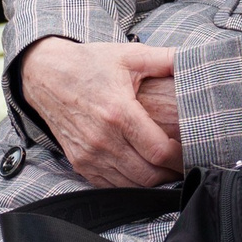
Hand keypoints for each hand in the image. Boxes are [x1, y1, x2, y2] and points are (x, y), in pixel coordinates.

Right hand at [20, 37, 182, 187]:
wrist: (46, 74)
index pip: (159, 151)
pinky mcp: (80, 163)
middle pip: (148, 175)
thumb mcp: (129, 55)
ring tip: (169, 168)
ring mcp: (89, 155)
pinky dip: (131, 184)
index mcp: (119, 112)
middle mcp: (102, 139)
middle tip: (186, 163)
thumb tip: (195, 58)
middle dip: (172, 173)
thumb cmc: (90, 64)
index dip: (181, 156)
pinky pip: (111, 186)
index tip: (194, 150)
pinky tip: (143, 172)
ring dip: (154, 181)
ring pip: (131, 185)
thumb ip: (165, 59)